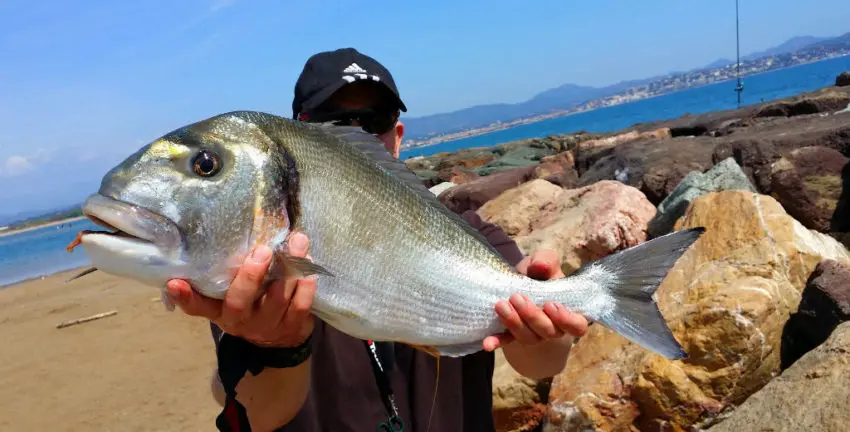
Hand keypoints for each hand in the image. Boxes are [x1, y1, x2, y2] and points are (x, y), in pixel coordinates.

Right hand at [165, 232, 316, 347]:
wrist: (277, 343)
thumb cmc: (249, 307)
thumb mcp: (227, 299)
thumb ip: (217, 280)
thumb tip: (194, 255)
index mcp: (221, 312)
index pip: (198, 307)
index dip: (186, 297)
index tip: (175, 282)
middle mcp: (241, 321)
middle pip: (240, 302)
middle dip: (250, 276)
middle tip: (262, 250)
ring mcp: (268, 325)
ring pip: (277, 299)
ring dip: (289, 269)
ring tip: (297, 242)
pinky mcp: (293, 326)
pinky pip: (300, 306)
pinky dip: (306, 285)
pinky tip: (308, 264)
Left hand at [483, 249, 588, 351]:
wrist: (520, 285)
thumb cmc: (538, 275)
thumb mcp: (543, 263)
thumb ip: (546, 261)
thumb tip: (539, 266)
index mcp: (567, 312)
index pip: (577, 326)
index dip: (567, 320)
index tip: (550, 305)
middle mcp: (553, 328)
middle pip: (548, 331)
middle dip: (532, 315)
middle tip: (517, 297)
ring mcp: (533, 334)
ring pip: (528, 338)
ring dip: (514, 323)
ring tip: (501, 305)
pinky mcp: (513, 336)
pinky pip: (507, 342)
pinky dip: (497, 342)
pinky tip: (487, 343)